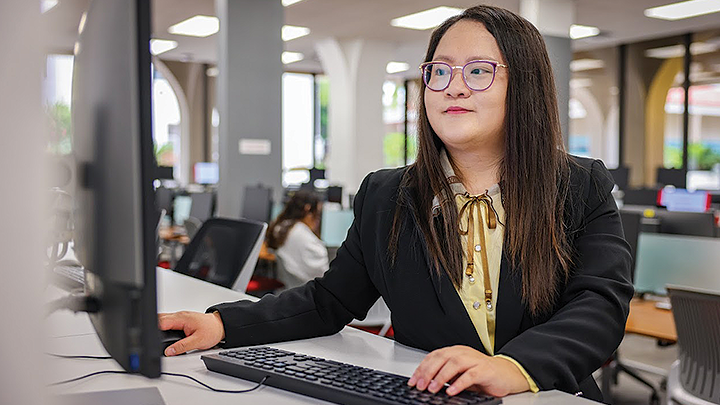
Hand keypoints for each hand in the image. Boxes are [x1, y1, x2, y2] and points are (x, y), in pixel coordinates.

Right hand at [158, 311, 224, 355]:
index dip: (155, 330)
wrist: (220, 326)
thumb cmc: (212, 330)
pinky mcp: (181, 320)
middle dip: (155, 328)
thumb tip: (169, 351)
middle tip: (154, 340)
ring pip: (163, 320)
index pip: (162, 322)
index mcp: (182, 318)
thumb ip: (182, 347)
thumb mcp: (198, 341)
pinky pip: (169, 322)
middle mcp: (179, 316)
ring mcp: (180, 317)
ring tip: (159, 338)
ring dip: (160, 328)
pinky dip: (165, 328)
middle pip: (160, 319)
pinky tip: (165, 335)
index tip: (152, 338)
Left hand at [407, 345, 529, 396]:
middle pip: (441, 358)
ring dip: (441, 377)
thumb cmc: (482, 374)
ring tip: (433, 388)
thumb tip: (425, 384)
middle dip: (428, 372)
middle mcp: (463, 353)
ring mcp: (474, 360)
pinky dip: (459, 383)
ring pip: (454, 364)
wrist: (507, 374)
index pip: (434, 356)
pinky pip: (470, 375)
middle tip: (420, 385)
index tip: (413, 381)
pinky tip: (452, 390)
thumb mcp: (460, 374)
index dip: (422, 368)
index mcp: (455, 351)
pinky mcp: (485, 370)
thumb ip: (445, 375)